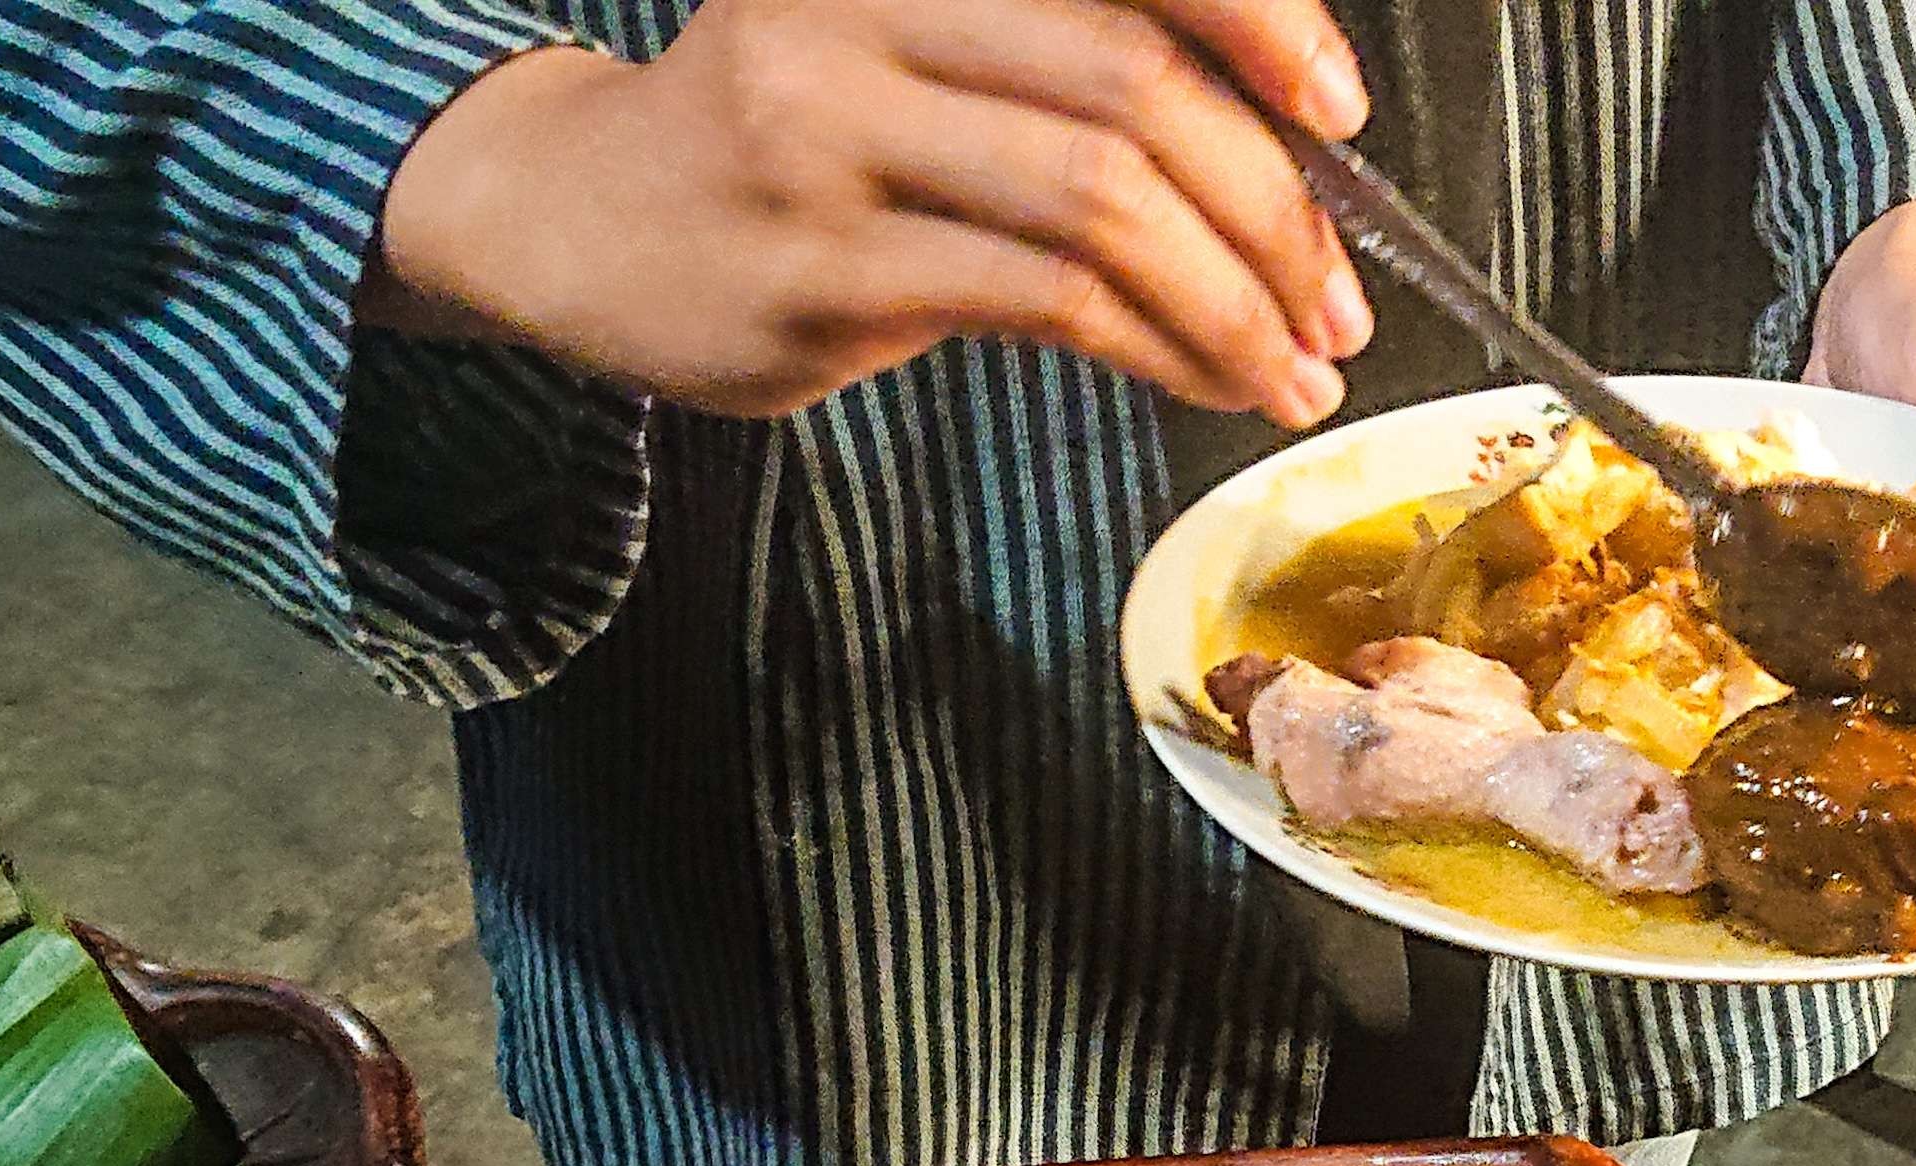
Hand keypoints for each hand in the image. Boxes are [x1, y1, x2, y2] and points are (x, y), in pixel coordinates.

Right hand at [364, 0, 1377, 428]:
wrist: (575, 218)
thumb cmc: (784, 141)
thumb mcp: (910, 48)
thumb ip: (1059, 64)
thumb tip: (1282, 145)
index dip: (1261, 19)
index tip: (1340, 108)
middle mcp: (860, 6)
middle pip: (1131, 84)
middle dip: (1271, 206)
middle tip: (1337, 299)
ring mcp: (825, 133)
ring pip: (1098, 200)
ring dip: (1231, 298)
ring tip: (1290, 363)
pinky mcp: (815, 266)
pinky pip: (1041, 300)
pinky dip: (1157, 345)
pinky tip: (1205, 379)